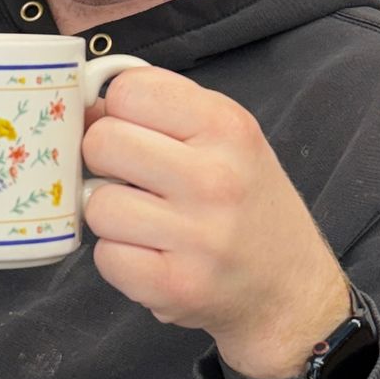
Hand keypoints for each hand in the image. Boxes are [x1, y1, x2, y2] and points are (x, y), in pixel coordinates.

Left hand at [81, 69, 351, 378]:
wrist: (290, 288)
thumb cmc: (248, 204)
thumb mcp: (227, 137)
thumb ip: (165, 110)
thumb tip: (89, 107)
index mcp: (227, 126)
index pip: (128, 90)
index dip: (118, 111)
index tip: (135, 131)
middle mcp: (216, 178)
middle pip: (102, 143)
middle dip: (106, 161)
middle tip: (134, 179)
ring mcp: (198, 236)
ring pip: (97, 204)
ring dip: (112, 215)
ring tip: (147, 222)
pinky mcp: (177, 285)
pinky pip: (105, 257)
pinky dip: (119, 258)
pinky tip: (151, 255)